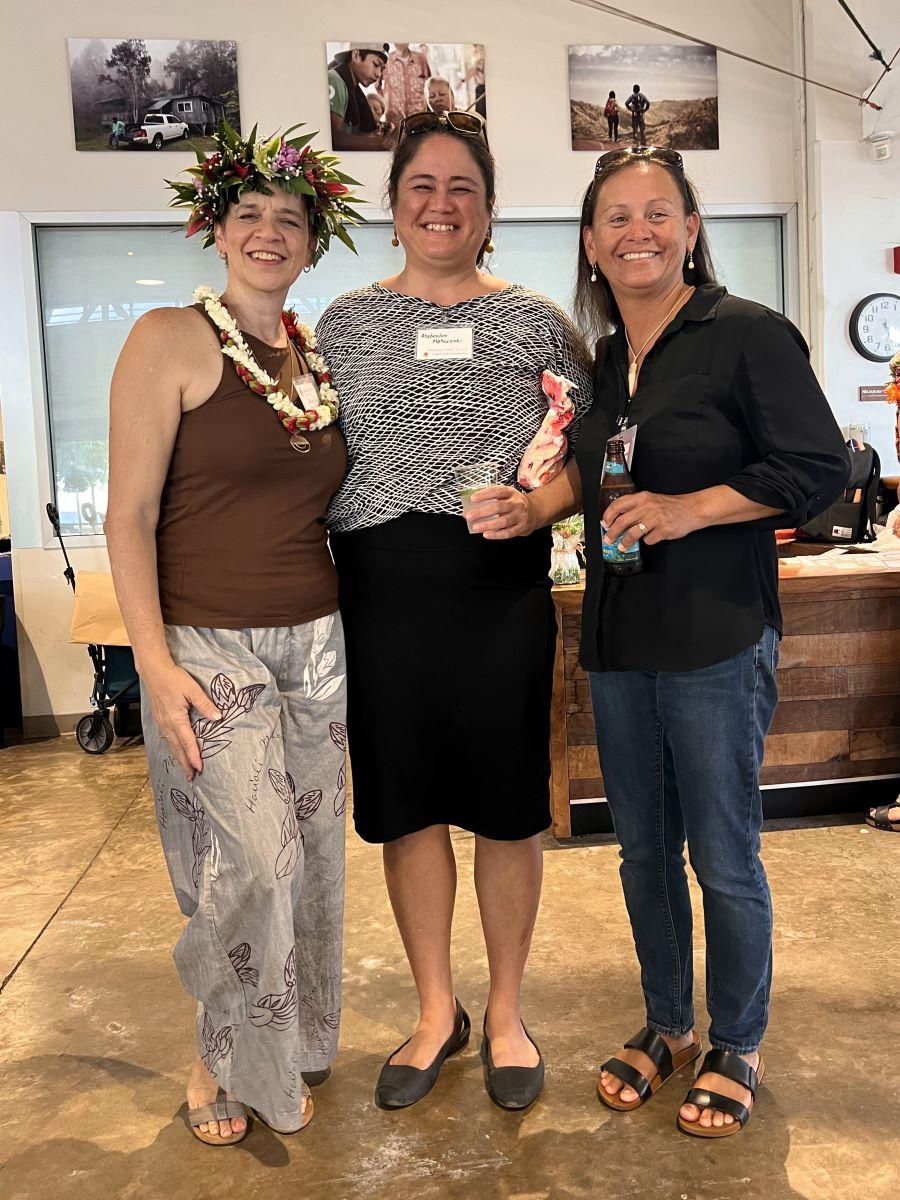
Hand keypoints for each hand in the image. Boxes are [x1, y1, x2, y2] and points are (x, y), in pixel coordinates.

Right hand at [142, 661, 220, 778]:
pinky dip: (172, 748)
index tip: (199, 768)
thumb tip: (218, 717)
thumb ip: (205, 704)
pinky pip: (166, 738)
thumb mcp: (192, 689)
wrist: (154, 671)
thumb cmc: (173, 678)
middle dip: (185, 764)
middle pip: (177, 748)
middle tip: (192, 777)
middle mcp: (167, 723)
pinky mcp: (159, 719)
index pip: (187, 742)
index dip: (194, 756)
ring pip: (171, 745)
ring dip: (178, 758)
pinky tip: (176, 751)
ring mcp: (161, 722)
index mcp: (176, 718)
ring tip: (185, 769)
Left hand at [465, 485, 537, 539]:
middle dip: (482, 512)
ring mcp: (520, 516)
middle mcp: (517, 503)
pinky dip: (496, 534)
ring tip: (476, 527)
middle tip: (470, 516)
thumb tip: (466, 510)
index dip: (485, 494)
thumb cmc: (513, 503)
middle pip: (499, 507)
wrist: (534, 511)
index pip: (497, 491)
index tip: (473, 499)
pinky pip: (508, 532)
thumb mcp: (504, 497)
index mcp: (510, 492)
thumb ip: (487, 501)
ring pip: (503, 521)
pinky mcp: (522, 527)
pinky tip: (486, 534)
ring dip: (488, 525)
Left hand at [603, 491, 703, 550]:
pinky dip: (647, 541)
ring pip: (633, 533)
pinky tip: (651, 538)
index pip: (619, 505)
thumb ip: (636, 507)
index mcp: (642, 497)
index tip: (604, 523)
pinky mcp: (663, 530)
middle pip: (622, 521)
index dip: (608, 515)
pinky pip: (648, 540)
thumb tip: (617, 520)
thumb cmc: (669, 506)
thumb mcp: (651, 500)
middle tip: (608, 539)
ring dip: (625, 542)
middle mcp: (647, 507)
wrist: (691, 509)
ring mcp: (656, 519)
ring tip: (622, 547)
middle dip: (612, 533)